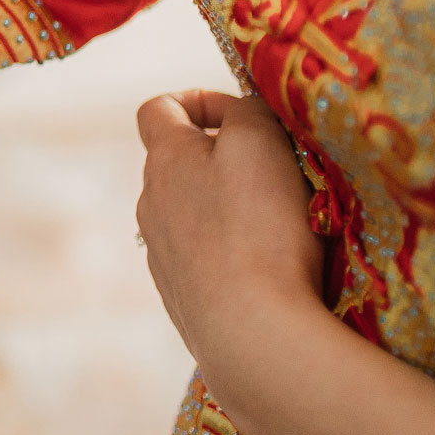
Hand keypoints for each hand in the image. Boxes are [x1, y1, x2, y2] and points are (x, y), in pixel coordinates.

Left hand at [135, 91, 325, 405]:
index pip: (157, 109)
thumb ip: (246, 112)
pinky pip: (207, 262)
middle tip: (280, 172)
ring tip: (284, 226)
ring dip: (231, 209)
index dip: (198, 100)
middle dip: (225, 159)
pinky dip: (235, 256)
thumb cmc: (259, 227)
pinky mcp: (184, 301)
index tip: (241, 114)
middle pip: (179, 164)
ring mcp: (163, 257)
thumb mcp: (260, 142)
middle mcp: (150, 205)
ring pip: (194, 215)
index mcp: (163, 160)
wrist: (252, 334)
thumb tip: (239, 111)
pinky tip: (272, 273)